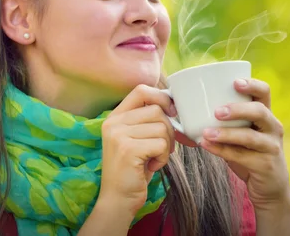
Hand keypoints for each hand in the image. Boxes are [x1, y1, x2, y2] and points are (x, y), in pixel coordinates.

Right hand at [99, 84, 175, 215]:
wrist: (118, 199)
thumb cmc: (133, 169)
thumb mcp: (136, 138)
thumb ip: (147, 120)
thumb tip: (175, 105)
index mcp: (115, 116)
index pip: (141, 90)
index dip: (161, 97)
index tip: (171, 112)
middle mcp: (113, 122)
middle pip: (157, 110)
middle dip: (169, 130)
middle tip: (162, 148)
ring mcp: (118, 135)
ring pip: (162, 127)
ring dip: (166, 146)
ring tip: (154, 158)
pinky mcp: (128, 149)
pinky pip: (161, 144)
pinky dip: (163, 157)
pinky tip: (152, 166)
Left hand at [199, 78, 289, 209]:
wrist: (269, 186)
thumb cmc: (248, 152)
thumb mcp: (241, 132)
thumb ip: (221, 120)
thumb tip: (181, 107)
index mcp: (266, 113)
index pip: (264, 92)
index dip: (252, 84)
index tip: (234, 83)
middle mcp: (273, 127)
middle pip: (260, 111)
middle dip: (237, 110)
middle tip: (216, 112)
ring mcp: (271, 146)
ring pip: (250, 136)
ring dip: (226, 133)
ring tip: (206, 132)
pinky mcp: (265, 165)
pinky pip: (241, 156)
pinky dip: (222, 150)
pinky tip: (206, 146)